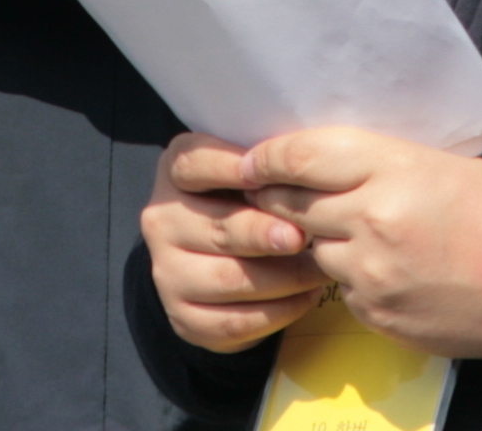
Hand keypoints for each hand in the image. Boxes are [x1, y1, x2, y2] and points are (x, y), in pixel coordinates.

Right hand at [142, 132, 325, 353]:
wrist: (214, 257)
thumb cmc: (244, 198)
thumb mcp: (245, 169)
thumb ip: (265, 162)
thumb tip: (303, 160)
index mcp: (174, 173)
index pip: (193, 164)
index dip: (229, 167)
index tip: (268, 174)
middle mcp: (162, 221)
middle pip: (217, 227)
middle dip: (263, 233)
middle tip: (301, 235)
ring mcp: (168, 273)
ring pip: (228, 278)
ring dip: (283, 277)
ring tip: (320, 269)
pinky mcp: (184, 317)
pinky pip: (233, 321)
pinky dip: (276, 311)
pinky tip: (305, 297)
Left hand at [168, 127, 481, 359]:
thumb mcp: (440, 162)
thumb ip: (378, 163)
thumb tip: (324, 164)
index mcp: (391, 169)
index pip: (301, 157)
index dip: (268, 157)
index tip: (253, 160)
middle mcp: (371, 221)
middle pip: (291, 207)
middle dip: (277, 199)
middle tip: (270, 192)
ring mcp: (370, 274)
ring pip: (312, 251)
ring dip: (317, 240)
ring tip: (347, 231)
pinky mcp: (376, 314)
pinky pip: (342, 290)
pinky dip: (350, 277)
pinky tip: (384, 268)